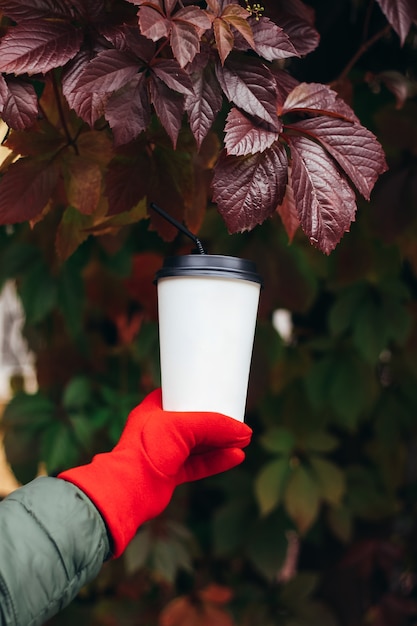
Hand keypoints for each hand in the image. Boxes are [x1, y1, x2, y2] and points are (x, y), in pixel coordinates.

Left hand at [59, 389, 251, 556]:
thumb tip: (243, 432)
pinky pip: (198, 465)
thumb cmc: (146, 449)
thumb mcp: (182, 426)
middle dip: (218, 423)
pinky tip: (236, 457)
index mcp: (154, 409)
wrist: (129, 489)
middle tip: (239, 421)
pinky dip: (217, 461)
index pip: (180, 395)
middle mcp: (158, 430)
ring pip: (198, 445)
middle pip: (194, 422)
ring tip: (244, 440)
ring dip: (221, 442)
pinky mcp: (170, 474)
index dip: (199, 393)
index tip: (220, 393)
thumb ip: (214, 426)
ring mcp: (164, 453)